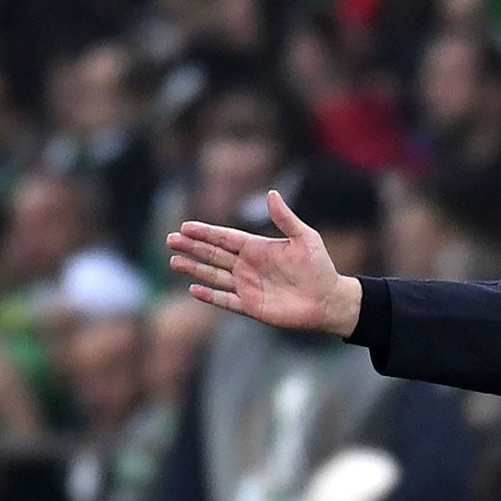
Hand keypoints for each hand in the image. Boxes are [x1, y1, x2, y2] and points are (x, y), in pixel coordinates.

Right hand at [167, 190, 363, 336]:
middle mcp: (248, 266)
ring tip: (174, 262)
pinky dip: (211, 296)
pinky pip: (227, 300)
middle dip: (192, 247)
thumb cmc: (320, 268)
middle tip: (170, 240)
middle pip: (213, 255)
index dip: (205, 232)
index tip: (185, 226)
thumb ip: (286, 219)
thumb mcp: (305, 239)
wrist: (330, 300)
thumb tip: (272, 194)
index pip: (224, 238)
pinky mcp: (252, 306)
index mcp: (257, 248)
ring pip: (214, 276)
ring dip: (194, 269)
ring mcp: (248, 286)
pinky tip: (194, 289)